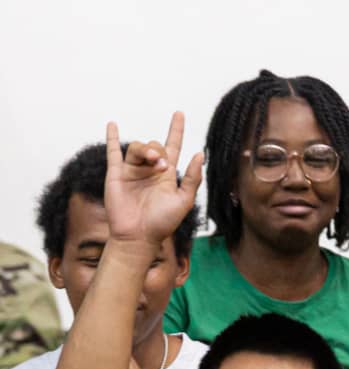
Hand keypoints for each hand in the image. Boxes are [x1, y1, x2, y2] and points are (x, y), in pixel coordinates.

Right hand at [104, 112, 202, 249]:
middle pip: (155, 146)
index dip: (176, 130)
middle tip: (162, 166)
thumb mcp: (183, 201)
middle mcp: (150, 170)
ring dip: (146, 149)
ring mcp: (133, 171)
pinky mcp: (116, 174)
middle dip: (160, 151)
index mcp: (167, 176)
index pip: (173, 147)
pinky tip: (112, 124)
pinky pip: (113, 151)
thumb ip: (192, 178)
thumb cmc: (162, 223)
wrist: (138, 236)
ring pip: (138, 147)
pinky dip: (112, 137)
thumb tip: (199, 154)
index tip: (179, 114)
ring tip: (152, 161)